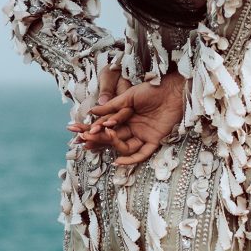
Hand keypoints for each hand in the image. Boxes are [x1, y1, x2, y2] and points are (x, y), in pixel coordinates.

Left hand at [68, 63, 121, 149]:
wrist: (114, 71)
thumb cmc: (113, 71)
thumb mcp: (110, 75)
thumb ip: (107, 87)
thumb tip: (103, 101)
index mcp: (128, 103)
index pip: (118, 116)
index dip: (106, 123)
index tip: (93, 130)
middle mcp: (125, 113)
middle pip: (113, 127)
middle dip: (97, 135)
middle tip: (82, 140)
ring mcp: (118, 117)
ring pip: (107, 130)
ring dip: (93, 136)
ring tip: (78, 141)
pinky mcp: (110, 118)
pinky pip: (101, 129)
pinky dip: (91, 133)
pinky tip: (82, 139)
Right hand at [70, 71, 186, 167]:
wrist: (173, 89)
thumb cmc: (152, 90)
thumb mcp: (129, 96)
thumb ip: (112, 106)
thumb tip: (91, 111)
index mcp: (124, 118)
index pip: (105, 127)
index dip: (92, 129)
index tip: (77, 131)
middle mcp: (132, 128)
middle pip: (112, 138)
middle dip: (98, 138)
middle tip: (84, 139)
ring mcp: (143, 135)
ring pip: (124, 146)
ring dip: (113, 144)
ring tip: (103, 137)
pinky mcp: (155, 140)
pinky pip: (142, 154)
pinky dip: (131, 159)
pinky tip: (118, 161)